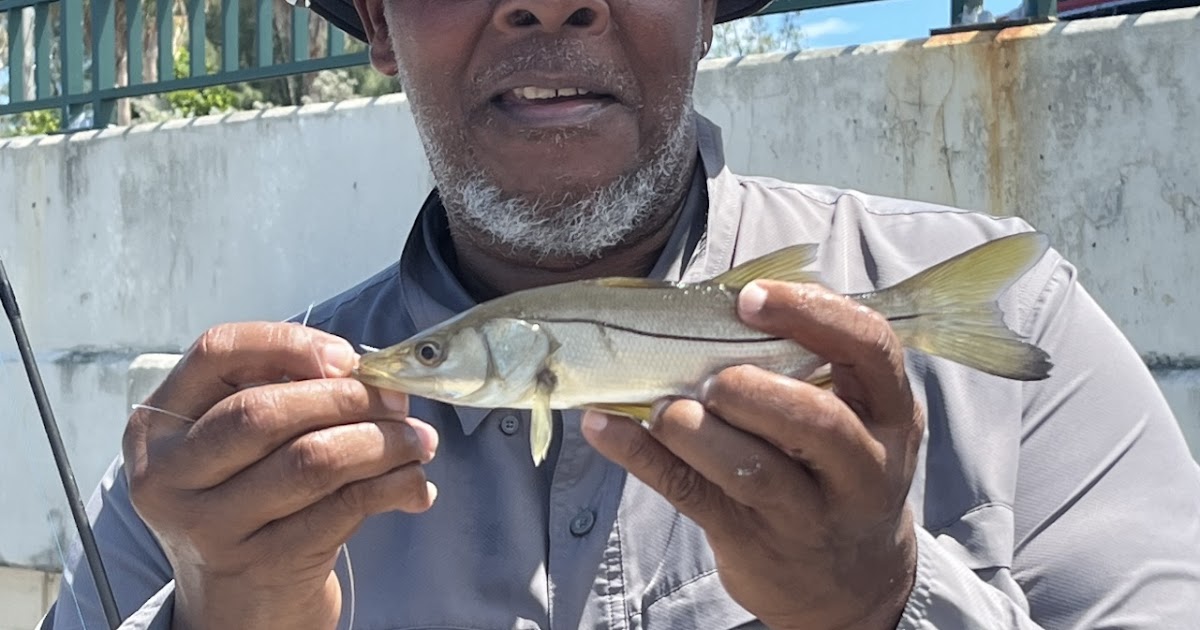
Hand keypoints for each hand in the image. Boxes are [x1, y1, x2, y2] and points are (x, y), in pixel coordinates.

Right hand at [122, 322, 438, 629]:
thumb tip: (366, 373)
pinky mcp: (264, 564)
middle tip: (397, 401)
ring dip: (383, 442)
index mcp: (156, 427)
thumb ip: (282, 395)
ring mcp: (211, 526)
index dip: (289, 344)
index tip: (346, 357)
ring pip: (312, 460)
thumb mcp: (236, 447)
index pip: (216, 353)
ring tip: (418, 440)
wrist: (237, 601)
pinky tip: (414, 484)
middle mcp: (169, 476)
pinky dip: (393, 486)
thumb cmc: (247, 501)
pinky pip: (344, 508)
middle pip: (264, 411)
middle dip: (347, 397)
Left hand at [582, 280, 921, 629]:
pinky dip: (641, 456)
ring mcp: (810, 513)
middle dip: (754, 390)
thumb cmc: (834, 467)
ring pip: (755, 471)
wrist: (847, 581)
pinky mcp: (753, 541)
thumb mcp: (853, 418)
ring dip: (696, 431)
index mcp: (891, 413)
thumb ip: (804, 365)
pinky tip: (604, 426)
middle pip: (819, 422)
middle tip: (713, 381)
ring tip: (665, 410)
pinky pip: (692, 493)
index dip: (811, 314)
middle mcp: (864, 466)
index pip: (870, 348)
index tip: (750, 300)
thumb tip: (707, 303)